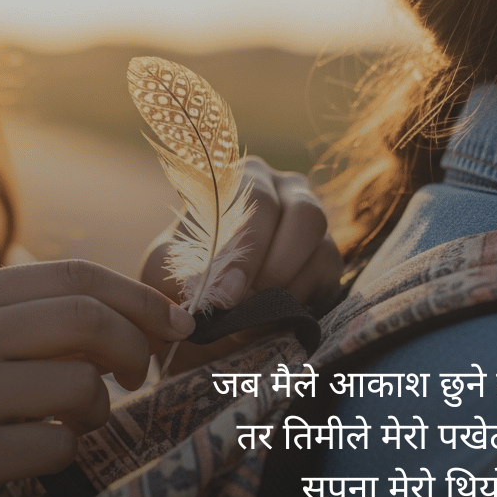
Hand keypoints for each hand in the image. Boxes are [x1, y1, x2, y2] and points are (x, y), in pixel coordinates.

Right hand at [0, 261, 193, 496]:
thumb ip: (38, 320)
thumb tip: (145, 316)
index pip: (76, 274)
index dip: (140, 297)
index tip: (176, 323)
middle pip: (87, 320)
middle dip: (135, 347)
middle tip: (139, 374)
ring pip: (80, 385)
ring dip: (98, 410)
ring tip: (77, 421)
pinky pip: (57, 447)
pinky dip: (66, 453)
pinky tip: (38, 453)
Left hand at [141, 157, 343, 370]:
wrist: (206, 307)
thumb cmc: (183, 277)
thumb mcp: (166, 271)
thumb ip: (184, 272)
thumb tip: (218, 288)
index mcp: (242, 178)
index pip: (255, 197)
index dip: (245, 247)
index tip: (226, 294)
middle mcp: (286, 188)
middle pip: (303, 214)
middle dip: (272, 268)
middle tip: (242, 307)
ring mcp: (313, 221)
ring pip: (322, 244)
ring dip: (288, 286)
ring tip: (253, 316)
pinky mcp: (329, 256)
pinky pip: (329, 274)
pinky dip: (301, 301)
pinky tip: (272, 318)